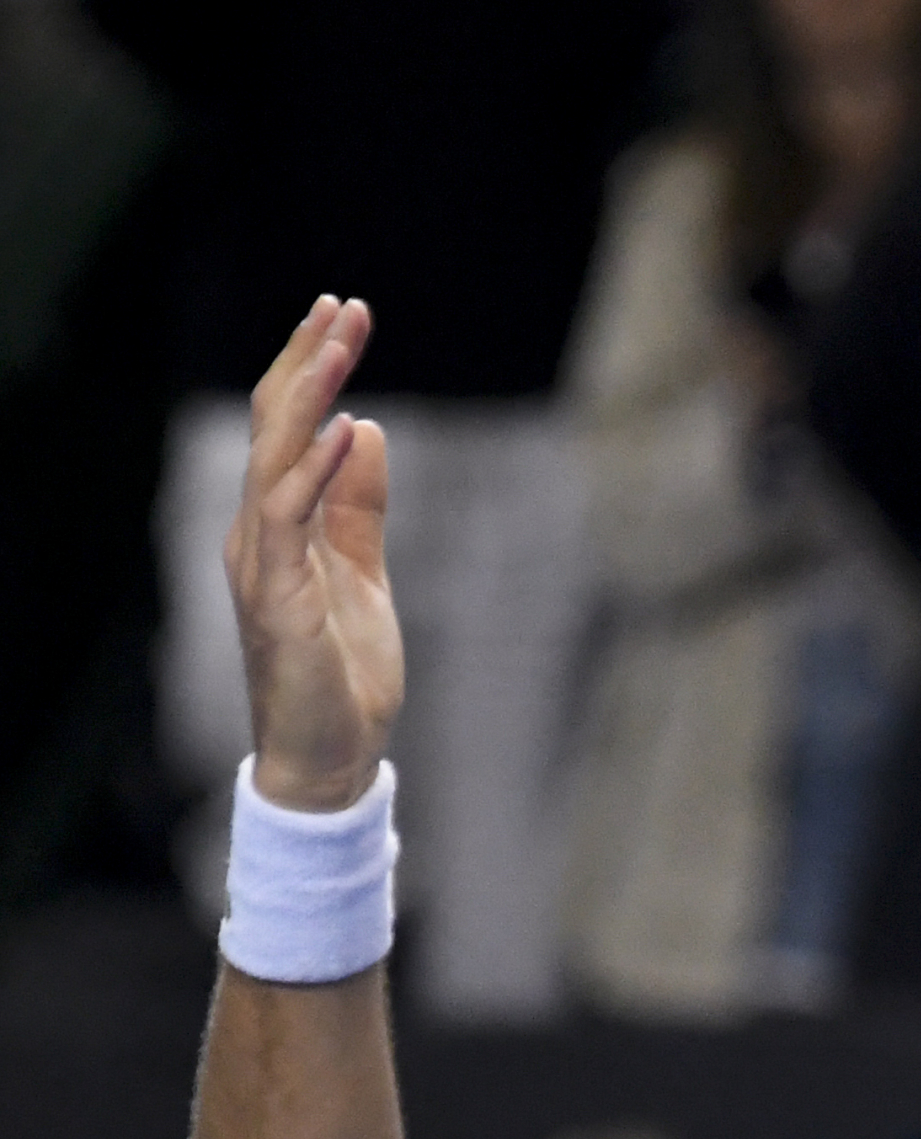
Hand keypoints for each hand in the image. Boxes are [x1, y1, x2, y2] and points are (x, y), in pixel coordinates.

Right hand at [224, 297, 402, 810]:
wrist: (332, 756)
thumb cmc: (341, 671)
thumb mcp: (364, 571)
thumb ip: (360, 506)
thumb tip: (368, 430)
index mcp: (277, 525)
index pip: (286, 428)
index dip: (310, 369)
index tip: (342, 315)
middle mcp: (258, 534)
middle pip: (274, 427)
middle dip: (309, 361)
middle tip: (343, 306)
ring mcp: (263, 565)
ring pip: (277, 458)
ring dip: (310, 397)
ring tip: (340, 343)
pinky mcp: (280, 600)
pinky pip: (293, 520)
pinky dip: (319, 471)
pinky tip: (348, 428)